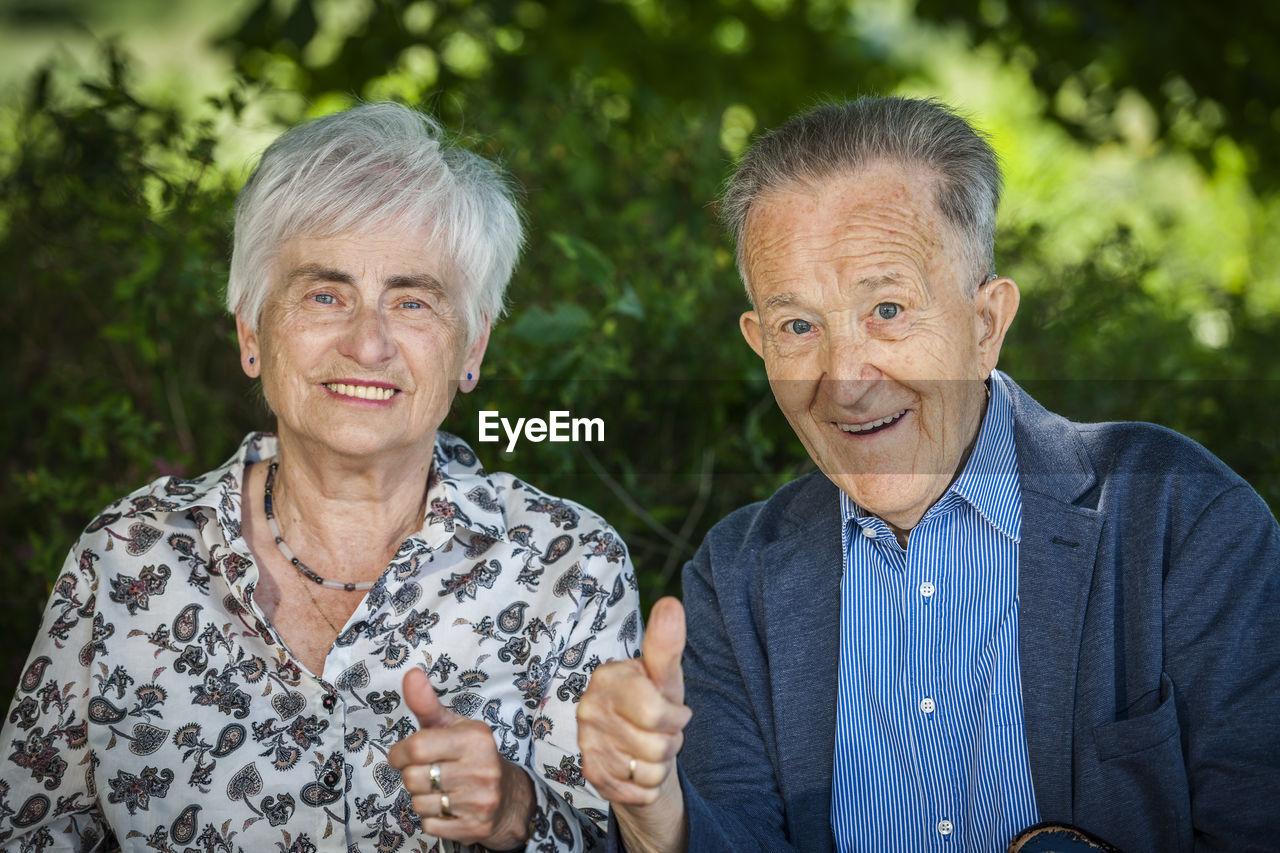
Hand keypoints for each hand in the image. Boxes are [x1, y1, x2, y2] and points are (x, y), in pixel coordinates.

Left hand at [388, 668, 533, 848]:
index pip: (416, 747)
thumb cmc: (470, 756)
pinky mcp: (476, 827)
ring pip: (419, 804)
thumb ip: (427, 703)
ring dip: (423, 799)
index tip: (403, 754)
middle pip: (412, 779)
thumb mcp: (452, 726)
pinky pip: (429, 826)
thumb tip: (410, 673)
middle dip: (412, 777)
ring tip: (441, 789)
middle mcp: (482, 768)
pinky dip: (432, 819)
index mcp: (475, 738)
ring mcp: (481, 800)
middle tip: (428, 772)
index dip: (400, 753)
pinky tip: (449, 807)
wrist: (507, 797)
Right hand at [578, 597, 690, 851]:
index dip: (676, 717)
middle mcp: (589, 708)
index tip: (674, 710)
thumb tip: (671, 603)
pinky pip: (637, 792)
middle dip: (670, 743)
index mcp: (607, 677)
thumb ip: (667, 643)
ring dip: (660, 764)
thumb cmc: (656, 701)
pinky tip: (641, 769)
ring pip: (648, 771)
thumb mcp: (666, 675)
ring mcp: (587, 742)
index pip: (655, 713)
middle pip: (655, 746)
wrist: (640, 743)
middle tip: (661, 731)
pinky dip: (648, 786)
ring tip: (650, 747)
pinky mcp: (591, 773)